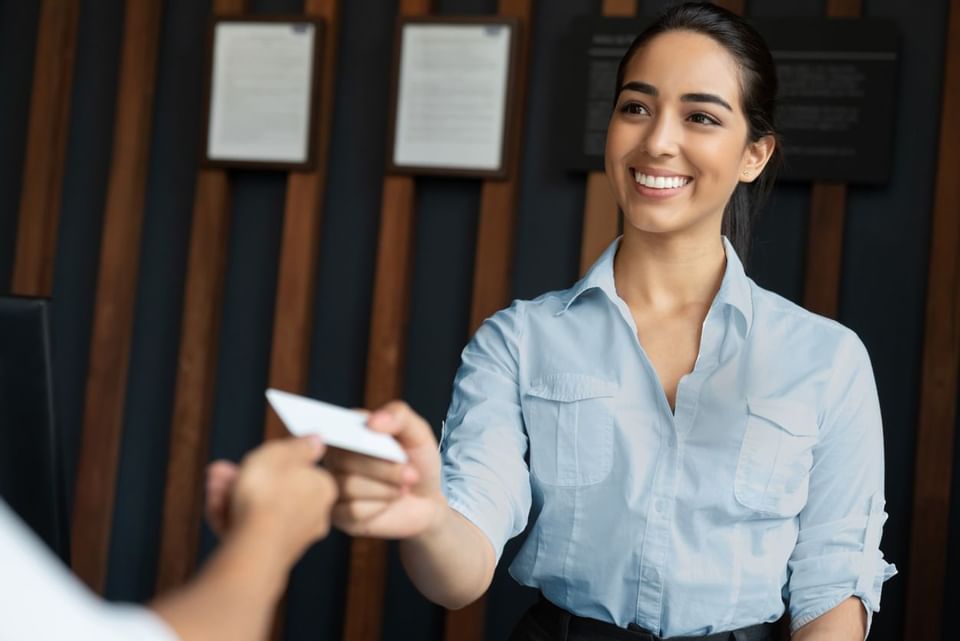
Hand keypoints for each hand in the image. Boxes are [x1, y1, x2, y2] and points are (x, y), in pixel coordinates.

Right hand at [205, 436, 337, 561]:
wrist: (254, 545)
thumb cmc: (269, 494)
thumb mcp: (282, 453)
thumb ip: (300, 446)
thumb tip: (317, 441)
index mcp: (323, 489)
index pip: (298, 470)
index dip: (271, 460)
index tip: (253, 454)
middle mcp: (313, 516)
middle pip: (274, 490)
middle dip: (242, 478)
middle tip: (219, 471)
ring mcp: (291, 537)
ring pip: (257, 509)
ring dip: (231, 494)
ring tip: (213, 485)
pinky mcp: (270, 555)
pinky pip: (249, 529)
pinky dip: (231, 516)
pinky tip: (215, 507)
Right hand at [326, 401, 444, 538]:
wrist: (428, 500)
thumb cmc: (419, 462)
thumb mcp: (417, 433)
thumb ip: (399, 416)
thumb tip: (373, 421)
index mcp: (350, 430)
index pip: (342, 428)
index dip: (364, 440)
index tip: (388, 449)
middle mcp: (336, 456)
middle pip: (346, 459)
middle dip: (385, 469)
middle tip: (411, 474)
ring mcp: (335, 485)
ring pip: (349, 486)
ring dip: (385, 489)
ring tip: (401, 489)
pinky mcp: (339, 513)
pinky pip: (352, 510)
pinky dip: (378, 507)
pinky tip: (387, 504)